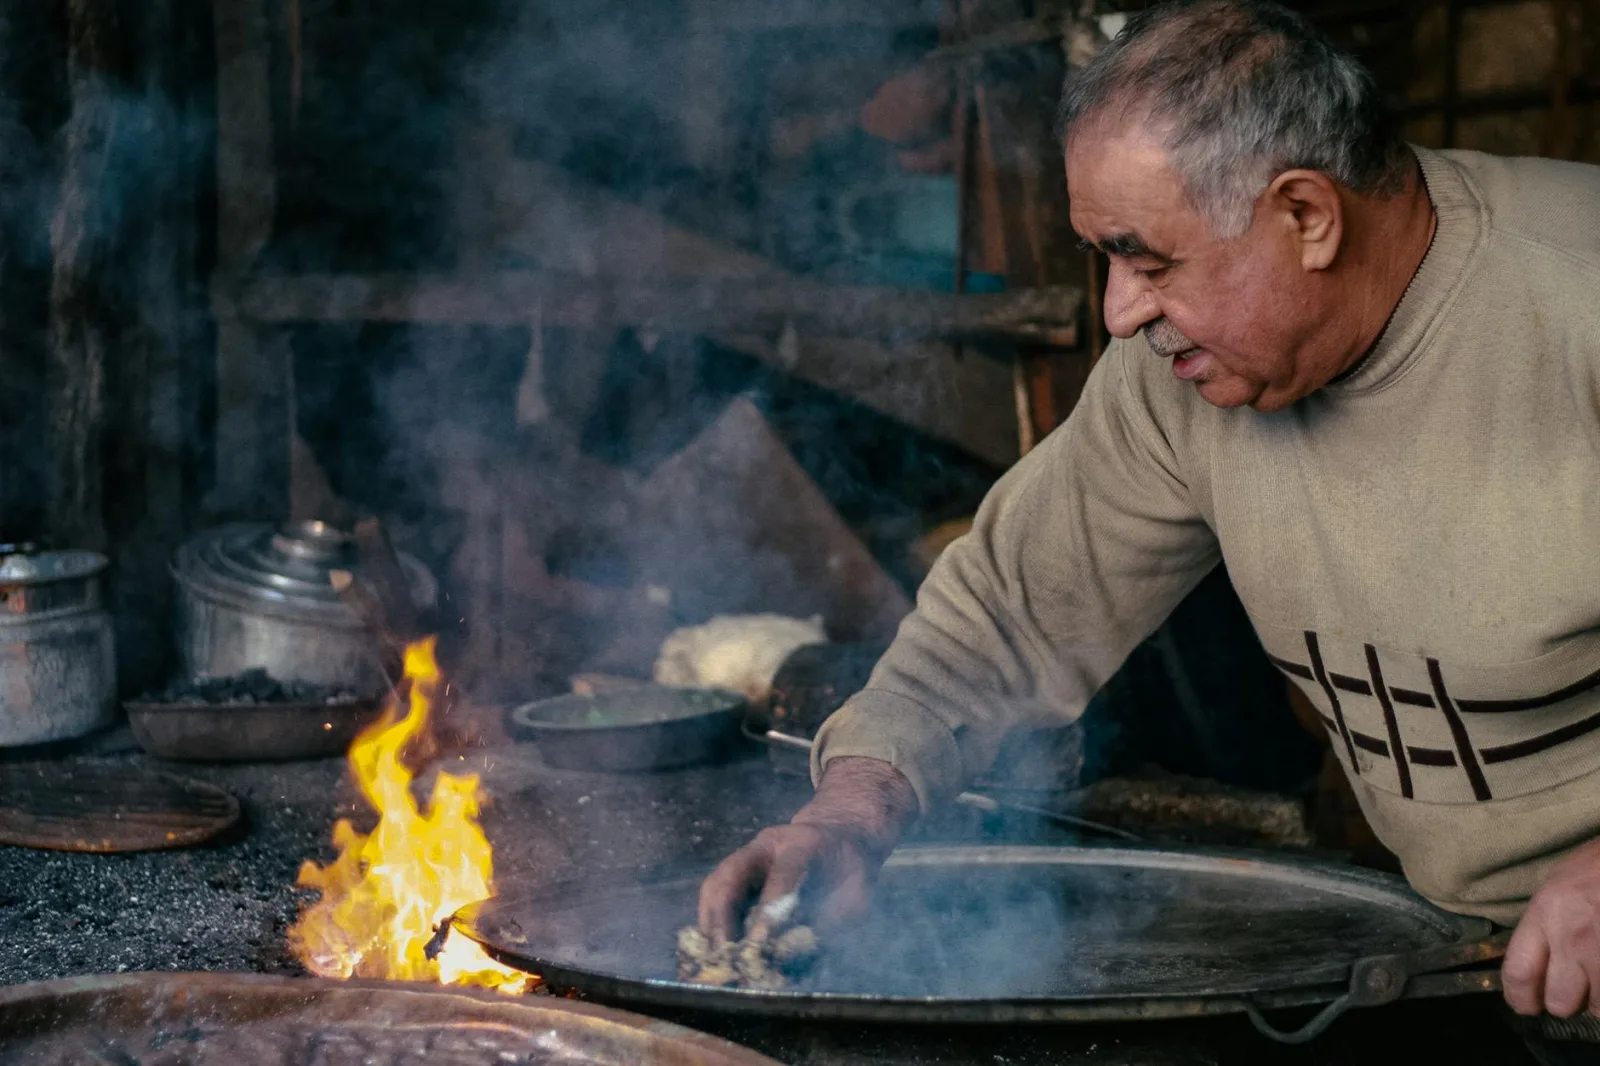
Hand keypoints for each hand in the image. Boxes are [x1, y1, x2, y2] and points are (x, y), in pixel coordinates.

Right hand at [697, 756, 916, 942]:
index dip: (770, 905)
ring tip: (715, 957)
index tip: (760, 941)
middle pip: (732, 874)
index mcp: (804, 843)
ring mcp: (747, 856)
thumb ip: (833, 919)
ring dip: (710, 923)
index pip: (783, 872)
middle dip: (723, 918)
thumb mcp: (859, 892)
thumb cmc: (851, 869)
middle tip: (724, 955)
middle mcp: (767, 845)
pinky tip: (715, 949)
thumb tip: (798, 952)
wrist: (839, 837)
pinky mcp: (737, 873)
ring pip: (715, 884)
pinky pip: (714, 897)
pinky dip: (710, 924)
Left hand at [1504, 836, 1599, 1016]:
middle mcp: (1573, 937)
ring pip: (1599, 1008)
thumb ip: (1546, 924)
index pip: (1517, 971)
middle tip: (1581, 986)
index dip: (1520, 998)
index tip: (1527, 1005)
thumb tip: (1538, 966)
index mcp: (1546, 912)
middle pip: (1558, 1001)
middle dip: (1569, 1001)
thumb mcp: (1561, 885)